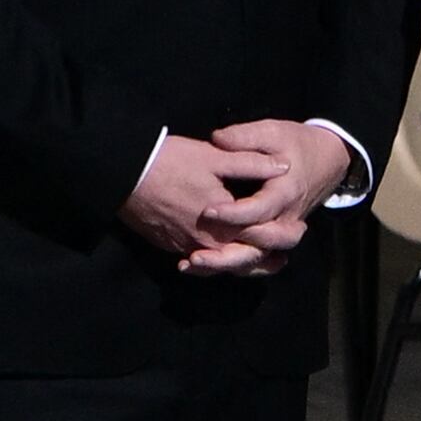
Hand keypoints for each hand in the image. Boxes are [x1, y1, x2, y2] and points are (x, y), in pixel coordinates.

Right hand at [121, 134, 290, 263]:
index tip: (297, 233)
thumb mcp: (214, 157)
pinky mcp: (168, 245)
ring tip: (258, 263)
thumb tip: (283, 167)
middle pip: (241, 258)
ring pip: (219, 264)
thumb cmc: (170, 162)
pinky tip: (219, 256)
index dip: (280, 236)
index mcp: (223, 221)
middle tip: (281, 260)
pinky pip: (197, 260)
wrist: (123, 174)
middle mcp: (205, 241)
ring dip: (239, 264)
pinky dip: (213, 261)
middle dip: (263, 259)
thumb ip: (251, 164)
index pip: (259, 237)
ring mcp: (184, 246)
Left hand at [186, 120, 358, 276]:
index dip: (234, 213)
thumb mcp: (274, 132)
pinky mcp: (277, 238)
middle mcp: (287, 218)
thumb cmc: (297, 145)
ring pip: (261, 259)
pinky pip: (260, 261)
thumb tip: (217, 140)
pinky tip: (206, 266)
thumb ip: (245, 137)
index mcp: (286, 192)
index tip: (207, 211)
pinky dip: (236, 266)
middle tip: (198, 252)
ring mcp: (284, 231)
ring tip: (196, 262)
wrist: (327, 160)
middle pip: (263, 244)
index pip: (260, 209)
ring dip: (229, 264)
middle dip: (230, 251)